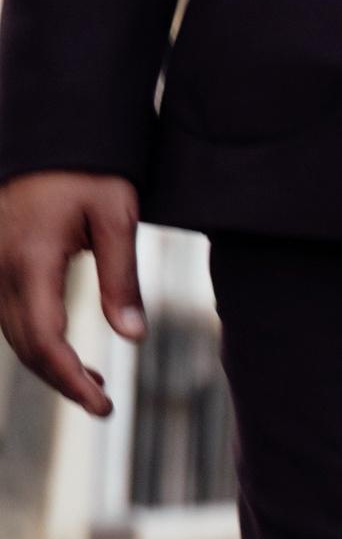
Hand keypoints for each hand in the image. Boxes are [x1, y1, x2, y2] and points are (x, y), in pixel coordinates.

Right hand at [0, 172, 143, 417]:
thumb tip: (132, 336)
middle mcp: (1, 266)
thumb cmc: (91, 171)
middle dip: (60, 380)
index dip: (70, 380)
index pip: (43, 338)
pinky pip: (10, 314)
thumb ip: (121, 279)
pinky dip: (38, 341)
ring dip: (48, 364)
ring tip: (93, 386)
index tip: (103, 406)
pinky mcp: (0, 260)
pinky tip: (69, 356)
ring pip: (13, 332)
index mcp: (29, 259)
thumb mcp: (117, 218)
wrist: (53, 133)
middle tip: (103, 406)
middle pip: (23, 343)